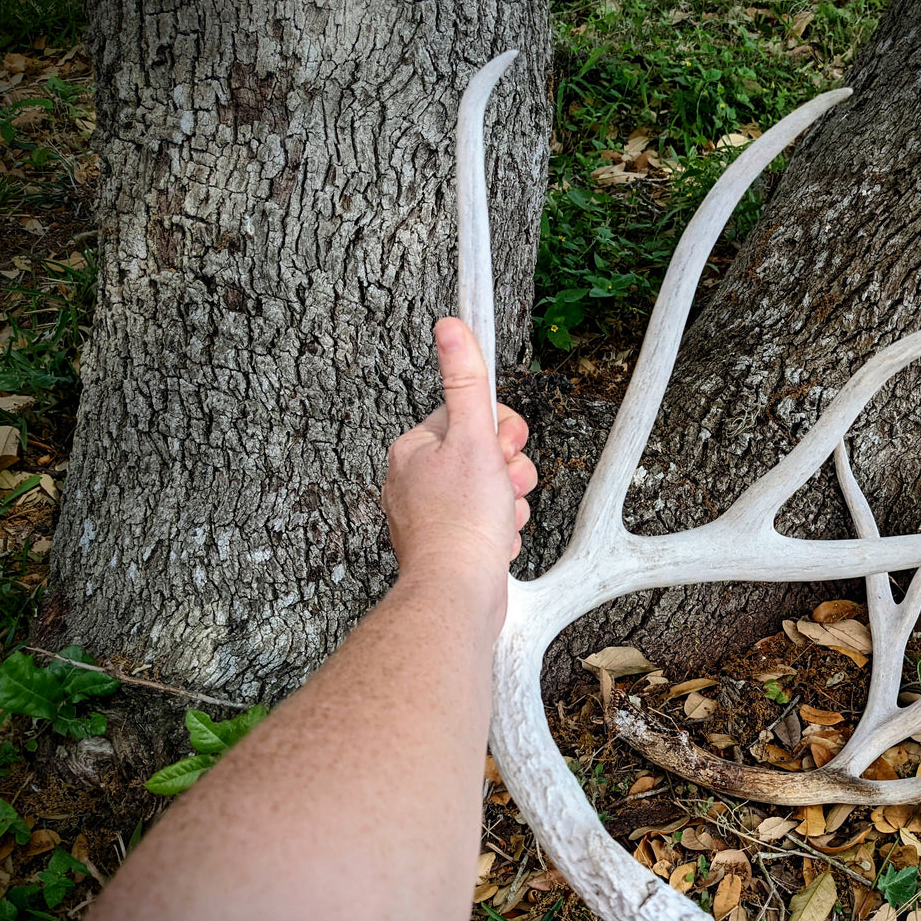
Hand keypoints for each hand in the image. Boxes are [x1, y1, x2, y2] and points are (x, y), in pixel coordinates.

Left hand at [383, 318, 536, 588]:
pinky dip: (499, 530)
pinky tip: (494, 541)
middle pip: (483, 454)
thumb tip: (451, 327)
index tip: (500, 448)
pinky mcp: (447, 543)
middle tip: (501, 488)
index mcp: (413, 450)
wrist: (458, 593)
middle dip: (507, 472)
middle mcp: (414, 480)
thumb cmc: (462, 522)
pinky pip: (487, 522)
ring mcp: (430, 515)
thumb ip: (467, 381)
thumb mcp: (474, 438)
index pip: (470, 416)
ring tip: (499, 520)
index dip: (499, 432)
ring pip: (490, 490)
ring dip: (508, 503)